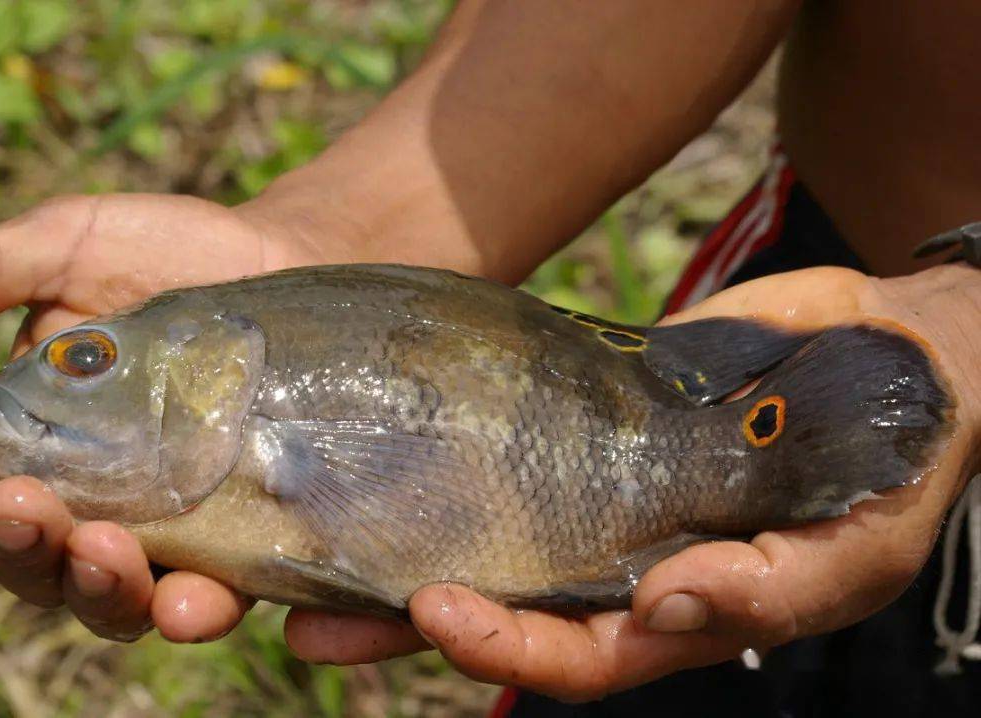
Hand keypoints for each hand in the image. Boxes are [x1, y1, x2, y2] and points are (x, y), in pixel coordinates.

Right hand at [0, 193, 325, 641]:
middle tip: (28, 514)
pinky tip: (196, 604)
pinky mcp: (251, 534)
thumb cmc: (169, 255)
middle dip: (25, 552)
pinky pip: (222, 593)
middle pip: (42, 565)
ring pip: (123, 597)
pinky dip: (201, 610)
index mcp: (36, 449)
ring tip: (109, 557)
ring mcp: (177, 527)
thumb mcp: (71, 249)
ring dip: (104, 593)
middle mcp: (98, 503)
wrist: (286, 255)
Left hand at [284, 265, 980, 700]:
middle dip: (408, 623)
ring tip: (298, 556)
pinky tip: (374, 447)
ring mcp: (596, 491)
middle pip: (502, 608)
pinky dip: (447, 455)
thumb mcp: (852, 549)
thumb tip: (664, 610)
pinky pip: (508, 442)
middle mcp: (621, 563)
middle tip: (314, 619)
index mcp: (678, 613)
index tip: (434, 613)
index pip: (577, 654)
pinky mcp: (587, 420)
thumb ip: (767, 588)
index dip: (506, 647)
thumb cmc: (894, 470)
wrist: (895, 358)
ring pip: (484, 533)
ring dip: (396, 549)